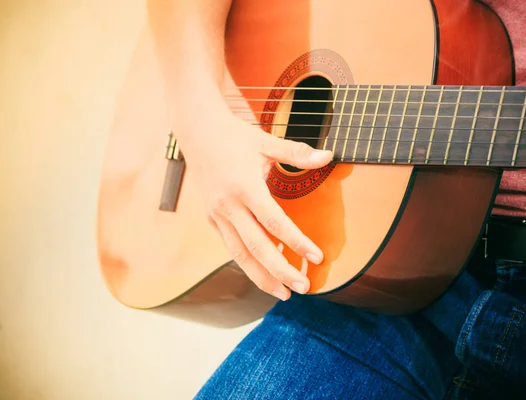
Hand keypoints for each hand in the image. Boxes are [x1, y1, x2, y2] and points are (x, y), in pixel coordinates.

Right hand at [176, 112, 332, 300]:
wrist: (196, 132)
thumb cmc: (234, 136)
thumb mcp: (266, 141)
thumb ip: (297, 153)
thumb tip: (329, 156)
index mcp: (244, 187)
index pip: (274, 222)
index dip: (296, 242)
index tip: (316, 257)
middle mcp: (228, 206)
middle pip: (256, 247)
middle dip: (280, 271)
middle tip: (302, 287)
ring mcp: (217, 214)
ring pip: (239, 254)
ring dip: (261, 276)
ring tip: (282, 293)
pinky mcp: (212, 218)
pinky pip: (231, 246)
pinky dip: (247, 262)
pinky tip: (263, 272)